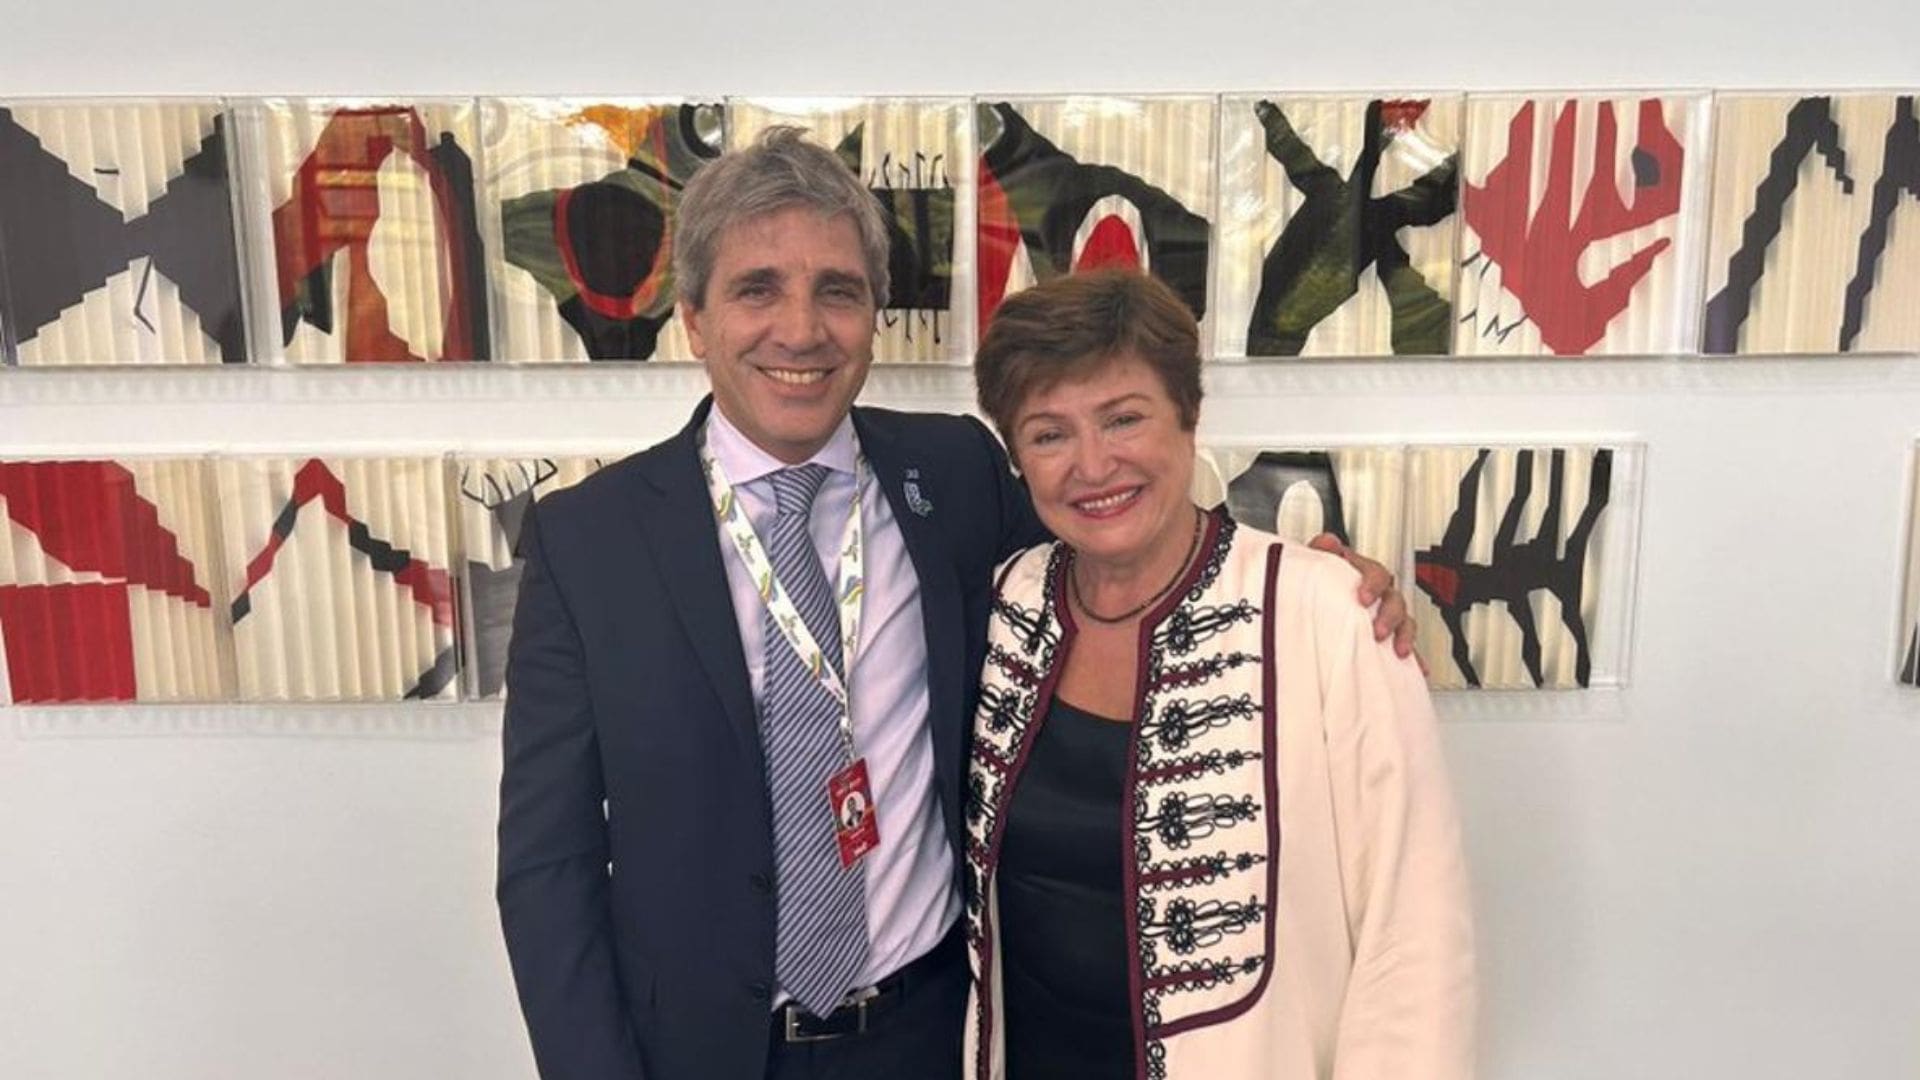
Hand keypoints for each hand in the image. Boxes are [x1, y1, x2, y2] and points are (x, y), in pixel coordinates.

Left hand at [1308, 533, 1424, 670]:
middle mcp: (1379, 594)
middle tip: (1379, 630)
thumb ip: (1321, 553)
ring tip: (1399, 651)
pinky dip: (1414, 658)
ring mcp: (1386, 615)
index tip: (1364, 598)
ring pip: (1404, 621)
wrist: (1317, 605)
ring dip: (1405, 635)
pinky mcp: (1389, 636)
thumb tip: (1328, 542)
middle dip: (1390, 616)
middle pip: (1394, 600)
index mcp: (1363, 575)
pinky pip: (1405, 645)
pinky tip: (1418, 668)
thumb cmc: (1320, 585)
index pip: (1376, 573)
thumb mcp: (1315, 566)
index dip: (1372, 584)